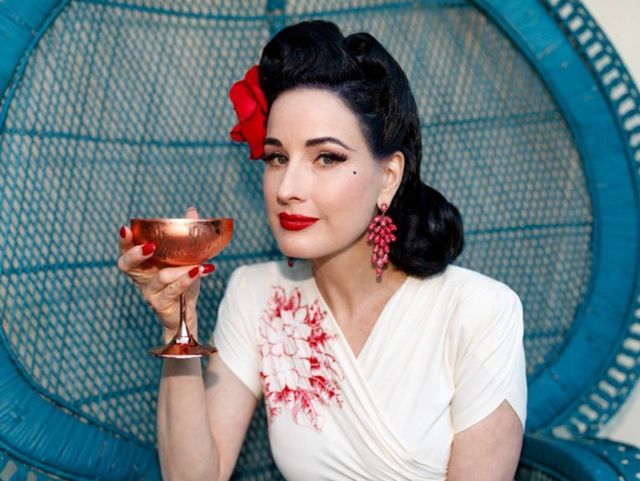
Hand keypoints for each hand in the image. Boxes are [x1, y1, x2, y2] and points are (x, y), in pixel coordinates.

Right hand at [117, 207, 214, 341]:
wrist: (186, 311)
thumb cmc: (181, 281)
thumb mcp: (184, 257)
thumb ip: (184, 236)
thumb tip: (191, 211)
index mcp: (142, 265)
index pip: (125, 251)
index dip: (123, 241)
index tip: (125, 228)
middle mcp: (141, 278)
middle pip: (126, 265)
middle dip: (136, 254)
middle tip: (150, 247)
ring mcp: (149, 293)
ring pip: (160, 278)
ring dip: (179, 270)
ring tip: (196, 264)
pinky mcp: (161, 305)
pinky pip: (174, 291)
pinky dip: (187, 280)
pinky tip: (200, 271)